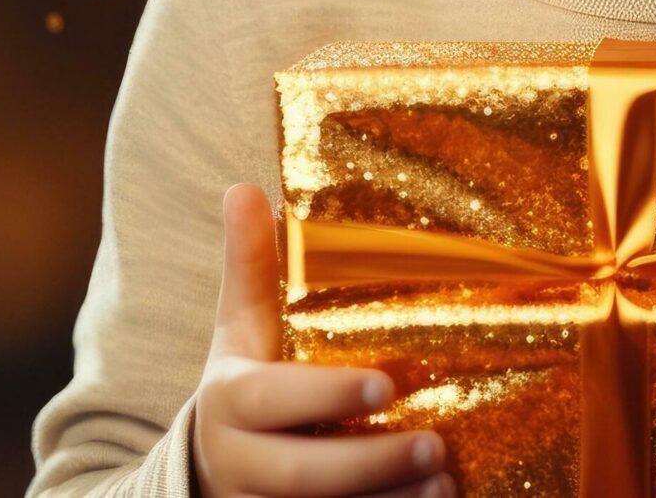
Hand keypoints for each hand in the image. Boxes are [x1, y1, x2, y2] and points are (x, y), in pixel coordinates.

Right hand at [192, 182, 455, 497]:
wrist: (209, 476)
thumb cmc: (244, 389)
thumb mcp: (240, 332)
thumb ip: (250, 268)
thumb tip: (244, 187)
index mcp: (229, 402)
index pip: (272, 401)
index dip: (327, 395)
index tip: (386, 385)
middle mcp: (238, 465)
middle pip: (300, 474)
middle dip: (370, 463)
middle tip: (436, 446)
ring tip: (446, 482)